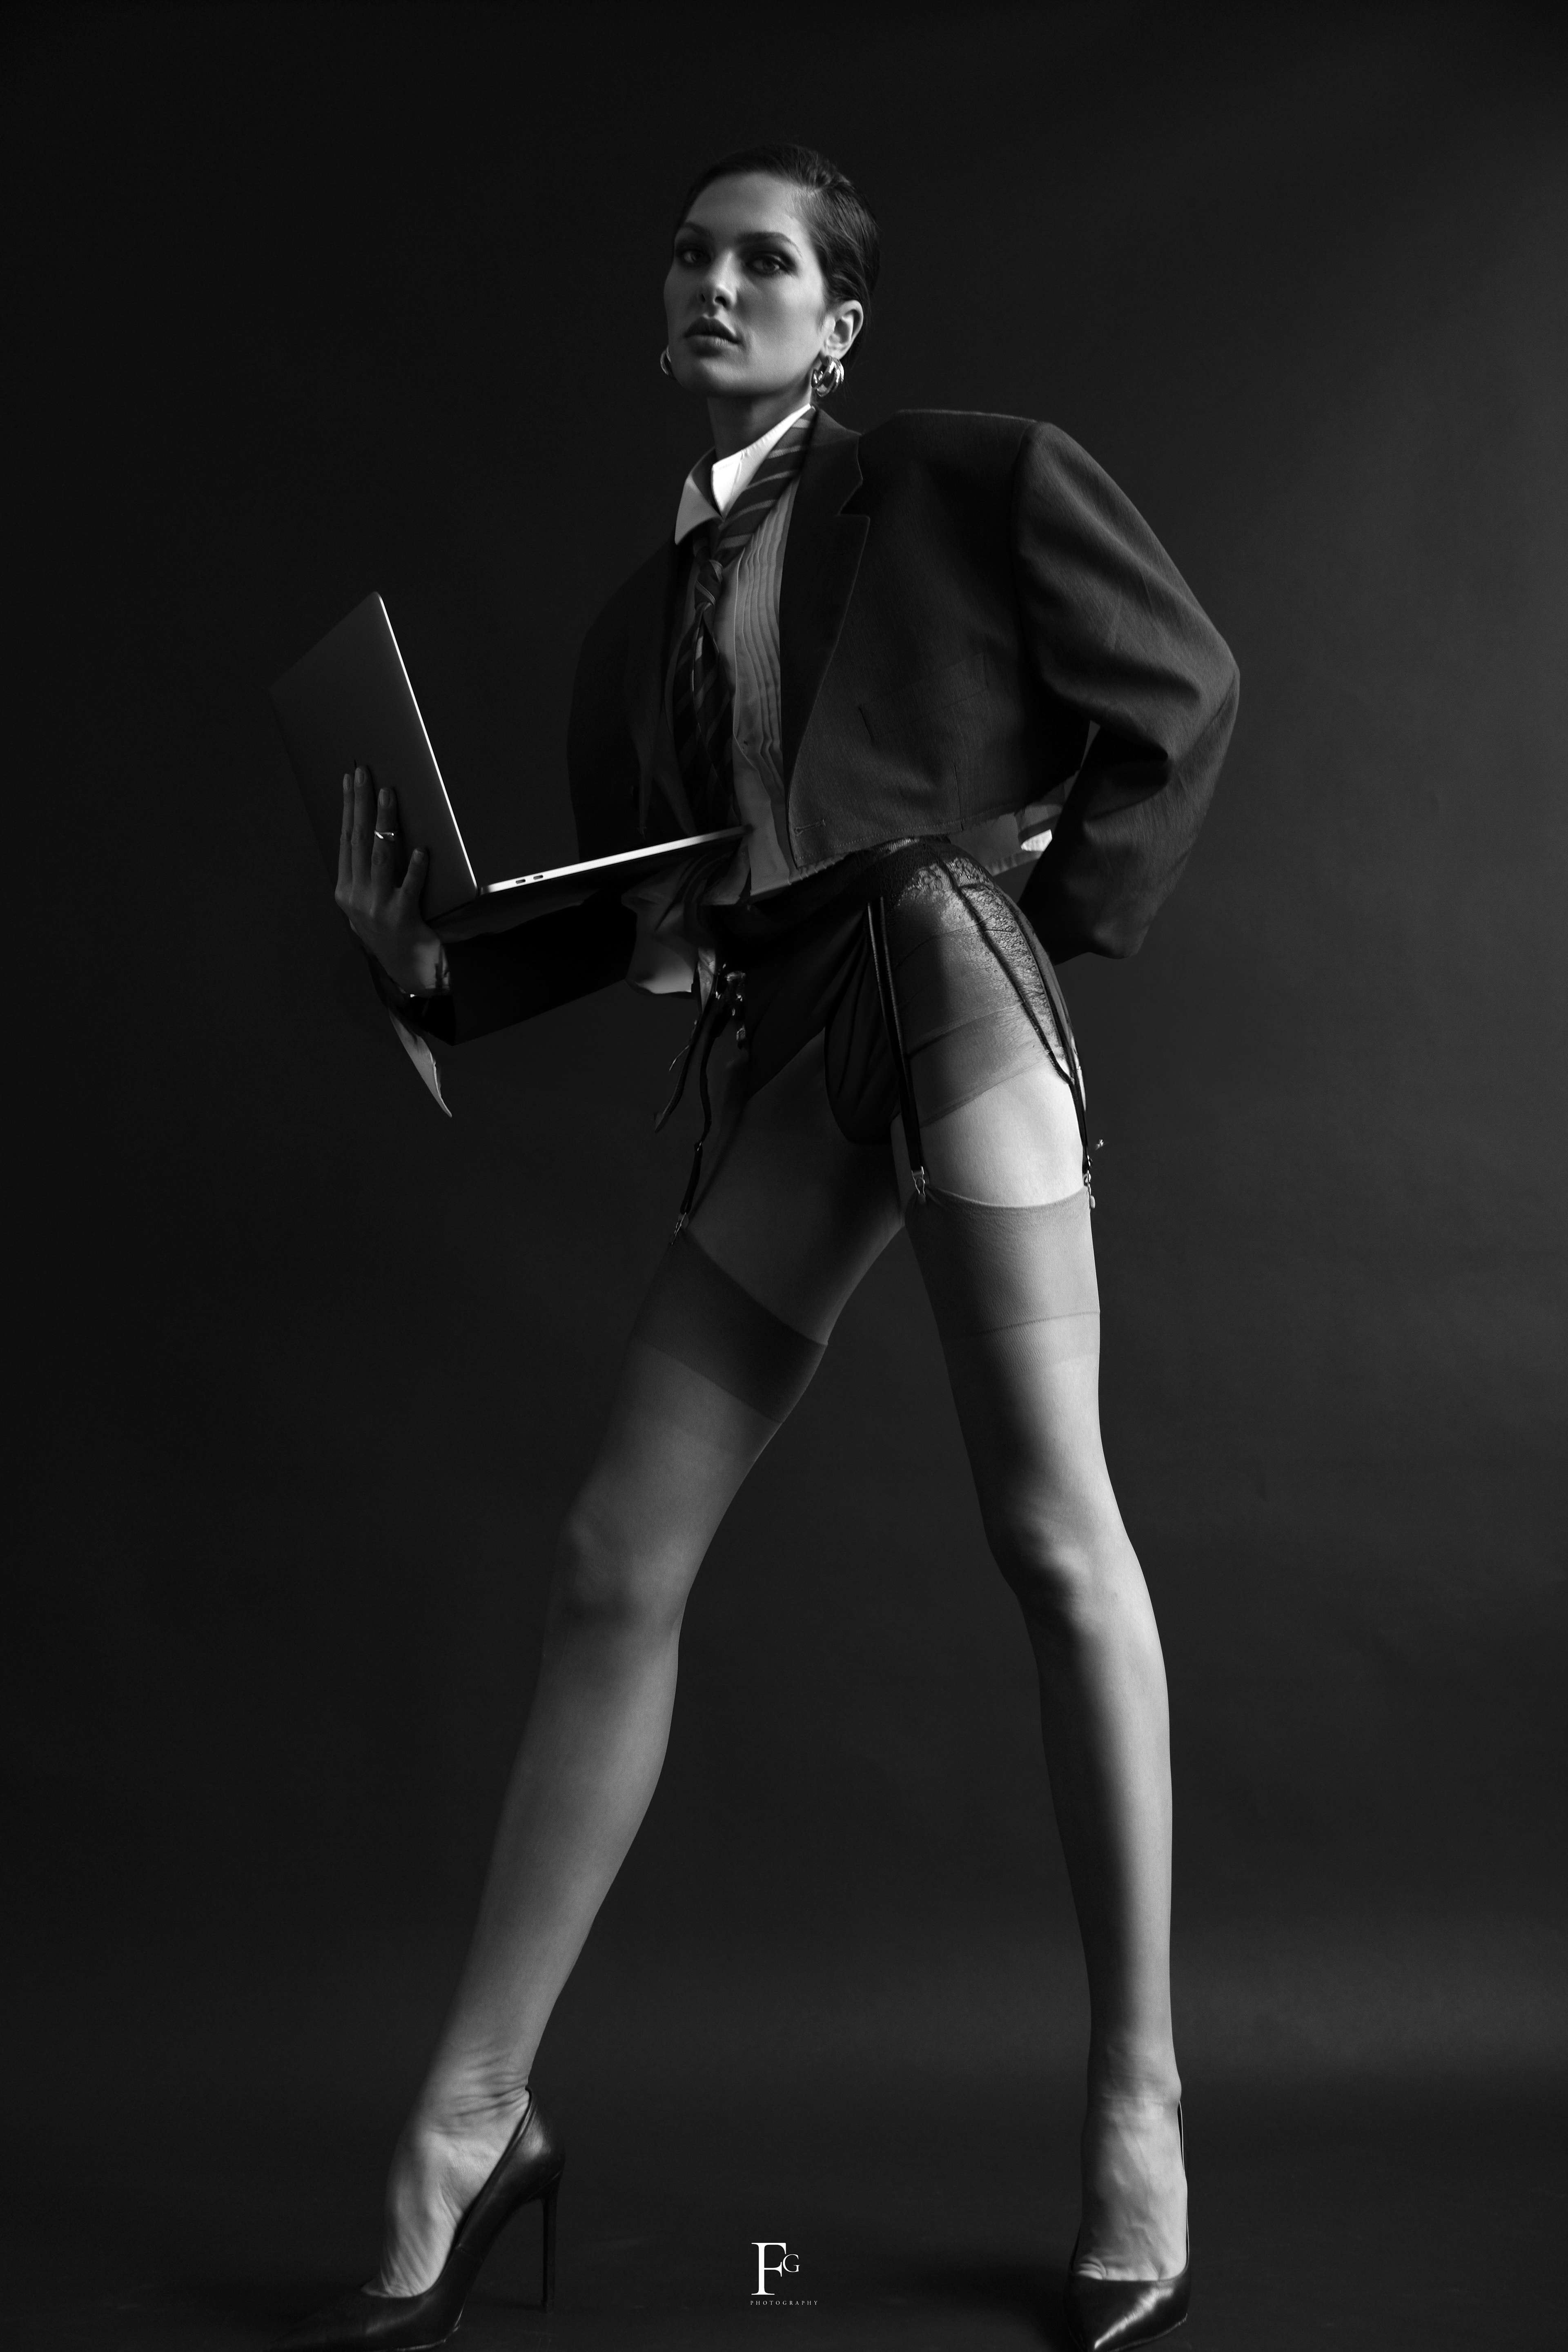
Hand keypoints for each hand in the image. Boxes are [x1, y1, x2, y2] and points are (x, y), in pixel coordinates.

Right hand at [334, 765, 444, 993]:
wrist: (407, 973)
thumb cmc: (392, 934)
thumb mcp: (368, 905)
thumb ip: (366, 876)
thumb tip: (372, 833)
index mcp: (346, 891)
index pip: (345, 840)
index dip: (347, 808)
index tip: (349, 781)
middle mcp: (356, 898)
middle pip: (358, 841)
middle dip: (360, 803)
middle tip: (365, 774)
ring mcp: (377, 909)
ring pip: (380, 857)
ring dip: (384, 823)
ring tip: (388, 795)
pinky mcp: (402, 919)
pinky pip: (409, 888)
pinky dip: (414, 868)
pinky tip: (420, 850)